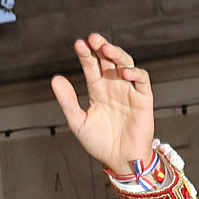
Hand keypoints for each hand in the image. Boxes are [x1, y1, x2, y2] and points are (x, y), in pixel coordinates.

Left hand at [49, 34, 155, 174]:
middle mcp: (113, 86)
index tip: (78, 44)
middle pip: (108, 60)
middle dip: (101, 47)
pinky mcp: (143, 99)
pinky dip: (135, 73)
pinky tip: (125, 72)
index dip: (85, 55)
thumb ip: (67, 101)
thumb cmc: (99, 143)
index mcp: (97, 90)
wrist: (120, 160)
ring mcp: (129, 91)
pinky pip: (141, 80)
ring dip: (117, 54)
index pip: (91, 66)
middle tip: (93, 38)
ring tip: (106, 48)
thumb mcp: (78, 122)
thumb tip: (55, 78)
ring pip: (125, 64)